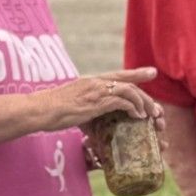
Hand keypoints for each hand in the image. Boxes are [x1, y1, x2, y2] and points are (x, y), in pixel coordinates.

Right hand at [33, 68, 159, 132]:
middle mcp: (95, 82)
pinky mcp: (96, 101)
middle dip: (146, 96)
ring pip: (129, 91)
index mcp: (91, 81)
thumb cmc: (51, 110)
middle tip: (156, 109)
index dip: (136, 73)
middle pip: (128, 83)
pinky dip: (132, 108)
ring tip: (149, 116)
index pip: (118, 74)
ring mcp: (96, 90)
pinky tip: (137, 117)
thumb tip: (93, 123)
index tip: (151, 72)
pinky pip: (122, 102)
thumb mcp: (72, 104)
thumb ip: (86, 108)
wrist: (39, 109)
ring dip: (143, 103)